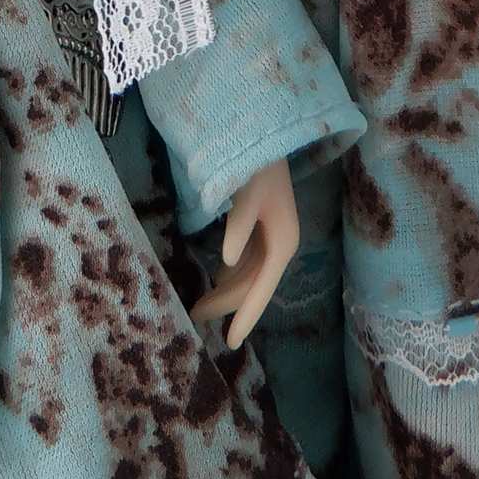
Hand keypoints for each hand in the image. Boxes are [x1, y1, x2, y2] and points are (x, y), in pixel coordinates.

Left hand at [189, 157, 298, 349]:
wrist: (266, 136)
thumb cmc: (258, 165)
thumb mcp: (248, 195)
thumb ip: (239, 227)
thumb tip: (228, 260)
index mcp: (283, 243)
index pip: (262, 289)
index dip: (247, 316)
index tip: (231, 342)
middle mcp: (280, 244)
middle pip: (253, 285)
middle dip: (227, 303)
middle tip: (195, 317)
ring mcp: (272, 236)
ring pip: (249, 274)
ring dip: (227, 290)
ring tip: (200, 305)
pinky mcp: (262, 227)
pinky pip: (247, 260)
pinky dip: (231, 273)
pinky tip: (217, 278)